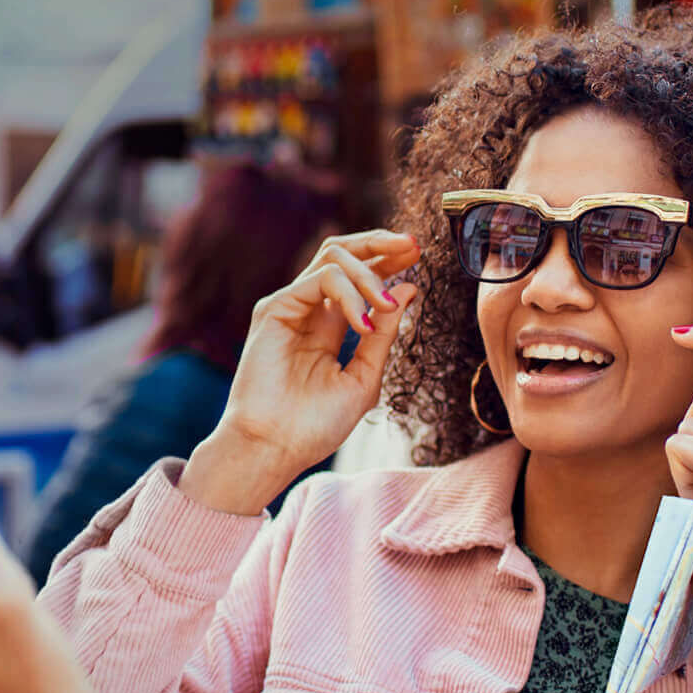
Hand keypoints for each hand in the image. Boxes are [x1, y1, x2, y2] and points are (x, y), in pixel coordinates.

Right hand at [180, 230, 419, 515]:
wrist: (275, 448)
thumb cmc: (315, 425)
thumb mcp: (364, 376)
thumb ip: (384, 335)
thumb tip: (409, 290)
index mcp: (328, 326)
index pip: (359, 277)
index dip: (388, 261)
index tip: (418, 255)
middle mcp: (308, 310)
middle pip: (342, 253)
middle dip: (379, 244)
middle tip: (411, 246)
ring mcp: (290, 307)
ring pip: (332, 258)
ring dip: (369, 272)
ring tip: (387, 302)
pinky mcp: (274, 310)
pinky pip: (319, 280)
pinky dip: (348, 294)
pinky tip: (363, 322)